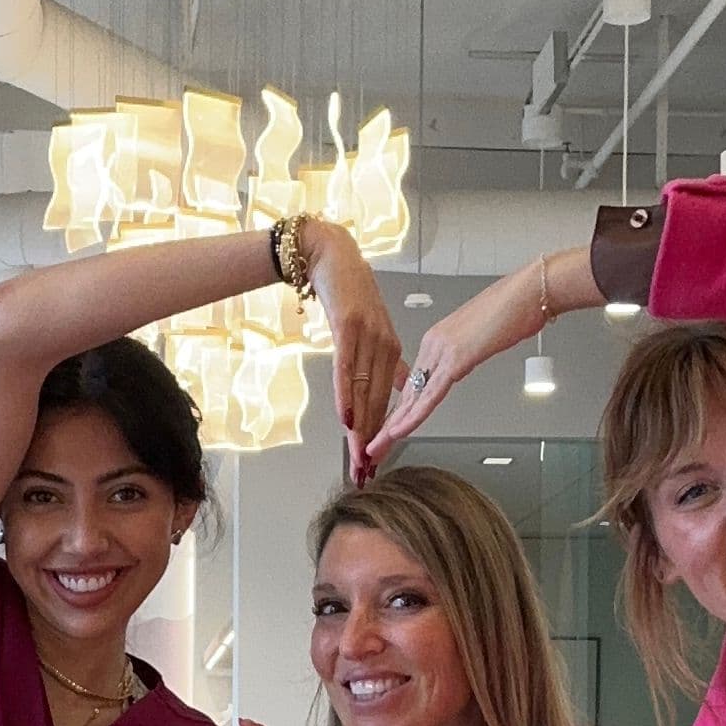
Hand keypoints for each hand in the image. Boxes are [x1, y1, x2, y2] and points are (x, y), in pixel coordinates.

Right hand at [304, 220, 406, 484]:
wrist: (333, 255)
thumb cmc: (349, 290)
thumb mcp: (370, 328)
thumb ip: (382, 362)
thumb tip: (392, 391)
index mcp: (391, 349)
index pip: (386, 400)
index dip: (380, 433)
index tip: (375, 459)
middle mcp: (384, 345)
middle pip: (377, 402)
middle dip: (371, 439)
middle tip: (365, 470)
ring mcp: (367, 337)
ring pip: (363, 390)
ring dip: (359, 427)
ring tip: (356, 455)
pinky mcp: (349, 327)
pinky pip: (347, 368)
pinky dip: (346, 395)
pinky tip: (347, 418)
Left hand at [363, 246, 601, 468]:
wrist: (529, 292)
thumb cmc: (515, 310)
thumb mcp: (481, 337)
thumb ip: (466, 352)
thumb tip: (465, 361)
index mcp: (437, 339)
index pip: (412, 383)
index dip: (399, 410)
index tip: (388, 430)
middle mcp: (433, 344)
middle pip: (405, 393)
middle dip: (387, 425)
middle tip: (373, 447)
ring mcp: (442, 351)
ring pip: (411, 397)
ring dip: (392, 427)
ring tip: (377, 448)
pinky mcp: (456, 358)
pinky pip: (430, 394)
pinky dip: (414, 416)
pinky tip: (400, 431)